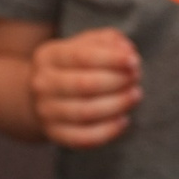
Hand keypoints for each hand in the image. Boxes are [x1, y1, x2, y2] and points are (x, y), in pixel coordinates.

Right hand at [29, 28, 141, 148]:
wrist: (43, 95)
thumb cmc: (74, 66)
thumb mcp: (86, 44)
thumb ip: (108, 41)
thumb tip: (126, 50)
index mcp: (49, 56)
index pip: (81, 56)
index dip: (111, 59)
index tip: (134, 61)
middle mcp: (42, 84)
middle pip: (84, 84)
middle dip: (116, 81)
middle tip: (136, 78)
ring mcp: (46, 111)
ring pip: (86, 112)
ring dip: (117, 104)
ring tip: (135, 95)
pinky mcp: (55, 134)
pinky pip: (84, 137)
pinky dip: (108, 131)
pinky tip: (124, 120)